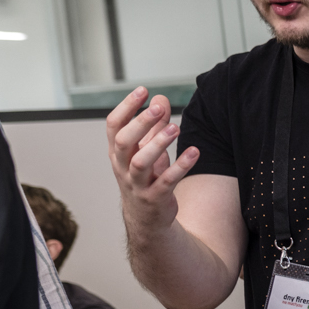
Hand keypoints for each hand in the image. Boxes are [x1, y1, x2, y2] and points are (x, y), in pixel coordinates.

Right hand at [105, 87, 198, 228]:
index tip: (143, 90)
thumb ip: (155, 124)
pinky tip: (194, 152)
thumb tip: (160, 98)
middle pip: (123, 142)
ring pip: (141, 162)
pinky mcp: (155, 198)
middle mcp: (123, 167)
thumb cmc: (146, 177)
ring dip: (158, 144)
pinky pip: (166, 181)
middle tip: (157, 109)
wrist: (146, 217)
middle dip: (140, 123)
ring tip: (176, 128)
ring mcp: (137, 184)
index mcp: (118, 152)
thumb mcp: (148, 149)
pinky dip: (180, 166)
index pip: (114, 125)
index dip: (126, 107)